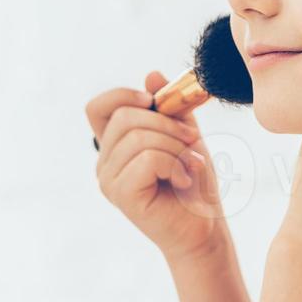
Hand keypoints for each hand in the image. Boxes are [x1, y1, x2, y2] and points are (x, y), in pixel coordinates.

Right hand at [86, 70, 227, 262]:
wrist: (204, 227)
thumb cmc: (193, 183)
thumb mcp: (183, 134)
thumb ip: (169, 107)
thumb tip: (152, 75)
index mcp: (114, 146)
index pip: (98, 108)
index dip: (122, 95)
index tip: (153, 101)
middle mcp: (105, 162)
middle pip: (125, 117)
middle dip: (167, 124)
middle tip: (191, 142)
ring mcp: (108, 179)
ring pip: (139, 137)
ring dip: (176, 147)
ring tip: (191, 166)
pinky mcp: (121, 194)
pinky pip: (147, 158)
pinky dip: (174, 163)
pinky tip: (184, 180)